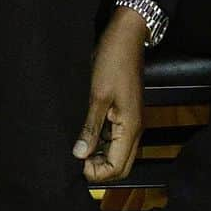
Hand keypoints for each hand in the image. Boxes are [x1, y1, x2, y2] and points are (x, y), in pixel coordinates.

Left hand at [73, 8, 145, 183]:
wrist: (126, 37)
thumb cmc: (113, 62)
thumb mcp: (97, 96)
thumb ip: (90, 128)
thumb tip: (79, 155)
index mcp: (130, 127)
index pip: (116, 167)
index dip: (96, 172)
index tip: (76, 161)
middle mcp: (134, 129)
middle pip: (121, 165)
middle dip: (100, 169)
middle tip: (77, 158)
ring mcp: (131, 121)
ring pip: (118, 153)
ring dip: (100, 156)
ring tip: (78, 147)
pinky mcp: (125, 113)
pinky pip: (115, 139)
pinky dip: (101, 143)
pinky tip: (85, 136)